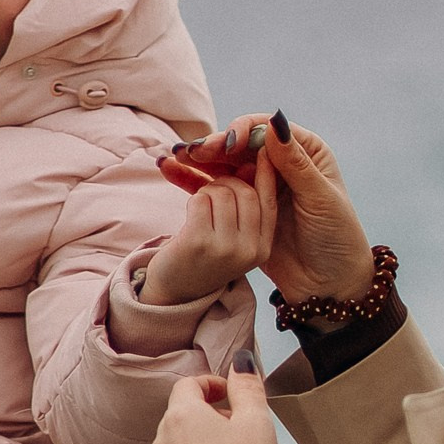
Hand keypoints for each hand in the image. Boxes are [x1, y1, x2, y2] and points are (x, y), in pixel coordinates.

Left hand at [136, 152, 276, 307]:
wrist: (174, 292)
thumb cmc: (205, 258)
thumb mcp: (234, 238)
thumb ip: (246, 208)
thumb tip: (253, 162)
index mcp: (262, 249)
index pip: (269, 202)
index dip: (265, 174)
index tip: (261, 151)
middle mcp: (248, 251)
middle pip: (245, 192)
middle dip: (226, 182)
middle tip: (211, 190)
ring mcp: (224, 248)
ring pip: (222, 192)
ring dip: (207, 192)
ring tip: (200, 208)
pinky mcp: (199, 243)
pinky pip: (201, 199)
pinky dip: (193, 200)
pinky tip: (190, 215)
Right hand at [155, 114, 377, 318]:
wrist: (329, 281)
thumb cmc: (335, 238)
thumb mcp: (320, 199)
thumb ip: (295, 164)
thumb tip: (274, 124)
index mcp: (304, 152)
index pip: (266, 131)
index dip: (243, 132)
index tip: (229, 144)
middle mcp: (279, 163)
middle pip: (240, 145)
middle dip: (215, 146)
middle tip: (193, 152)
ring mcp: (259, 185)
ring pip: (224, 163)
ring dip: (198, 159)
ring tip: (175, 158)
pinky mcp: (242, 208)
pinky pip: (214, 187)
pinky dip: (192, 179)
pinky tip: (171, 170)